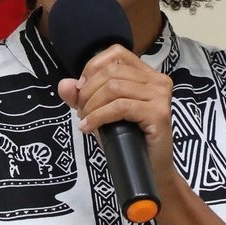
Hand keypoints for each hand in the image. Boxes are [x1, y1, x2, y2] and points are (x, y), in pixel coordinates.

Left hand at [58, 44, 178, 190]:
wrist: (150, 171)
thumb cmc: (127, 141)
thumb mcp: (100, 113)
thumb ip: (81, 97)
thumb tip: (65, 84)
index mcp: (147, 74)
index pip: (116, 53)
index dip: (92, 68)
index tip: (81, 90)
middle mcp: (157, 80)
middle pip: (111, 72)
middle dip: (88, 92)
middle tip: (81, 112)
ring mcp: (160, 95)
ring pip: (113, 88)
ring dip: (92, 106)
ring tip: (86, 121)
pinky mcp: (159, 113)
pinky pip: (120, 107)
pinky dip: (98, 117)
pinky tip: (90, 128)